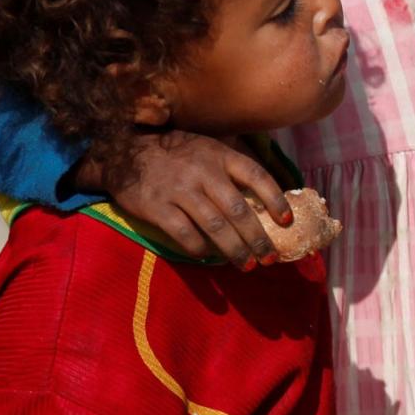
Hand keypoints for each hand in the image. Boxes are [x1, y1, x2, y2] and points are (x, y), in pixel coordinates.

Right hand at [99, 131, 292, 264]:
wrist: (127, 149)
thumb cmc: (177, 152)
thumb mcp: (209, 149)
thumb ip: (233, 168)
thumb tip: (264, 199)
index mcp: (220, 155)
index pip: (257, 176)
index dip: (275, 199)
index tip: (287, 222)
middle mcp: (203, 173)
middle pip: (239, 210)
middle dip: (257, 238)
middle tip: (269, 258)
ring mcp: (180, 191)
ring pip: (215, 227)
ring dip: (234, 250)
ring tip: (246, 265)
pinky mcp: (157, 207)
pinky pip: (184, 234)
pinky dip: (199, 248)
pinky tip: (207, 256)